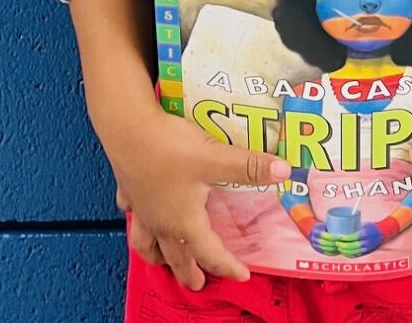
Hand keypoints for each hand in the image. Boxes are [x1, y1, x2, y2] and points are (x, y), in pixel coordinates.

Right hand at [105, 101, 290, 290]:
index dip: (228, 265)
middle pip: (175, 256)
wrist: (128, 128)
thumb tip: (284, 172)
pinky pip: (132, 213)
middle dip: (188, 272)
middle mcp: (161, 222)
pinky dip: (137, 220)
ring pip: (147, 243)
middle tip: (198, 283)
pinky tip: (137, 214)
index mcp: (184, 222)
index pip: (210, 252)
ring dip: (156, 255)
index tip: (242, 275)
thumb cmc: (170, 148)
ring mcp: (142, 208)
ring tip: (160, 261)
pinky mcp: (129, 189)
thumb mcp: (215, 159)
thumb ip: (249, 167)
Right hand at [307, 221, 340, 255]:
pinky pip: (326, 253)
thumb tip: (344, 223)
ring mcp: (315, 246)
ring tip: (342, 247)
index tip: (341, 236)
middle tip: (343, 242)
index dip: (332, 237)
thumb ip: (332, 225)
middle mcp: (314, 239)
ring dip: (334, 249)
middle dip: (335, 243)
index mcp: (315, 231)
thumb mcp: (324, 224)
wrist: (311, 231)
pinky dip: (332, 253)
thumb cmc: (321, 226)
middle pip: (325, 243)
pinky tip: (338, 251)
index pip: (324, 235)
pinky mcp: (318, 250)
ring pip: (326, 249)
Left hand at [334, 221, 384, 257]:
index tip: (338, 236)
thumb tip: (342, 228)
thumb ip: (355, 228)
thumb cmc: (372, 226)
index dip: (344, 238)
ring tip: (339, 248)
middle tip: (337, 243)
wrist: (383, 233)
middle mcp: (365, 242)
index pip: (352, 237)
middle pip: (352, 246)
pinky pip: (356, 255)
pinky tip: (344, 252)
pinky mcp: (366, 252)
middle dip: (343, 246)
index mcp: (364, 233)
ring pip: (353, 252)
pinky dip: (349, 254)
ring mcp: (366, 248)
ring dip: (345, 251)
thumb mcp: (364, 225)